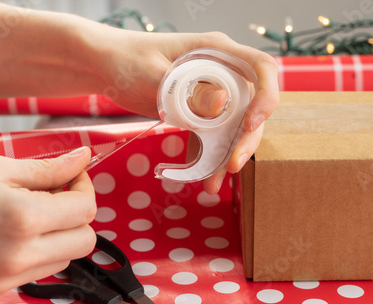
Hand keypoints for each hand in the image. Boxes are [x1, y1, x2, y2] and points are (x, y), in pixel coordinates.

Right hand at [0, 147, 96, 300]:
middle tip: (57, 194)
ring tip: (32, 212)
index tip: (72, 175)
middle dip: (77, 214)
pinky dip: (39, 251)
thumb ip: (49, 169)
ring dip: (61, 234)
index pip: (86, 209)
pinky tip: (16, 232)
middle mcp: (18, 255)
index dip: (84, 187)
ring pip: (66, 257)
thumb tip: (83, 158)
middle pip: (85, 240)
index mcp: (23, 219)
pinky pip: (39, 271)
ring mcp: (4, 277)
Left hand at [95, 30, 279, 192]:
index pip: (260, 68)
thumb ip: (188, 90)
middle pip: (250, 107)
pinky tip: (203, 178)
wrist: (106, 66)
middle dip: (246, 140)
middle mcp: (222, 72)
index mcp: (218, 52)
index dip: (266, 96)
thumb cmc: (127, 58)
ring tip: (213, 183)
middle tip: (232, 166)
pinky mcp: (199, 112)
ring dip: (227, 156)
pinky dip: (208, 158)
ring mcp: (212, 94)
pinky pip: (211, 137)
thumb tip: (222, 106)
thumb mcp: (156, 74)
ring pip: (233, 128)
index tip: (252, 124)